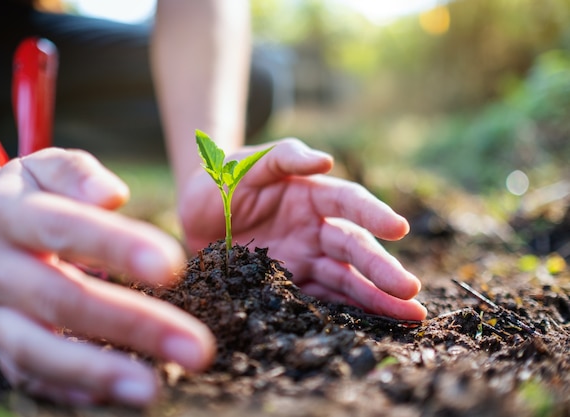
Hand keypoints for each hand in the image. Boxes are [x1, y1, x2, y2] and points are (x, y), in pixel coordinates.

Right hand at [0, 148, 214, 405]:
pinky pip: (31, 376)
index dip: (117, 247)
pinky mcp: (2, 347)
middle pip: (62, 299)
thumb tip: (114, 195)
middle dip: (132, 324)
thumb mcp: (50, 167)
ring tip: (153, 389)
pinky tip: (118, 396)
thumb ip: (80, 174)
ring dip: (99, 372)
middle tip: (196, 348)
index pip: (65, 229)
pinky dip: (72, 389)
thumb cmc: (35, 196)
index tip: (174, 267)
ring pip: (38, 351)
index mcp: (8, 216)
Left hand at [180, 138, 426, 320]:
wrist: (193, 214)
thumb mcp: (243, 164)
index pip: (348, 202)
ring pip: (344, 279)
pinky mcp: (288, 283)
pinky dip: (343, 314)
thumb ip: (281, 157)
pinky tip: (368, 329)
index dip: (373, 214)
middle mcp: (314, 228)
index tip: (398, 228)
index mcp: (310, 193)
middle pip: (353, 248)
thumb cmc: (220, 181)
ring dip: (375, 298)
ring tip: (408, 317)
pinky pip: (319, 300)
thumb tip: (325, 158)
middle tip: (410, 291)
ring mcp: (304, 258)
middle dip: (382, 268)